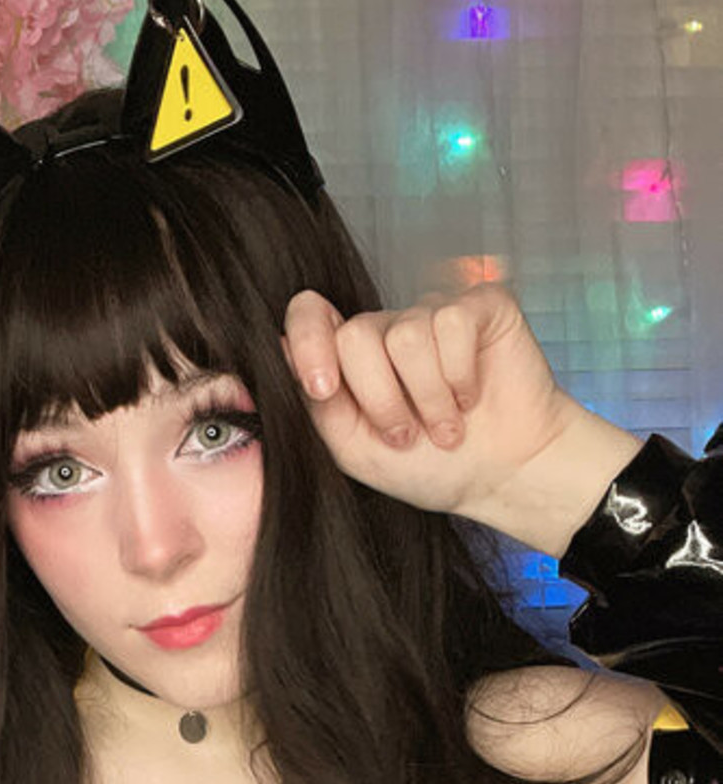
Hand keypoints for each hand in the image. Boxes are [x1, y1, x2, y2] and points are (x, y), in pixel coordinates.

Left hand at [281, 281, 579, 525]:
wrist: (503, 477)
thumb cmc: (431, 468)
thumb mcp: (355, 449)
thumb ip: (315, 402)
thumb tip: (279, 348)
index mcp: (352, 358)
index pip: (309, 314)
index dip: (310, 342)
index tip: (325, 389)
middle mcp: (390, 328)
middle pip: (358, 333)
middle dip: (383, 399)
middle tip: (409, 435)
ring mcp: (434, 313)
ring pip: (408, 335)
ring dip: (428, 399)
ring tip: (448, 427)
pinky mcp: (481, 305)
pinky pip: (452, 323)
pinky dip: (461, 377)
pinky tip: (473, 397)